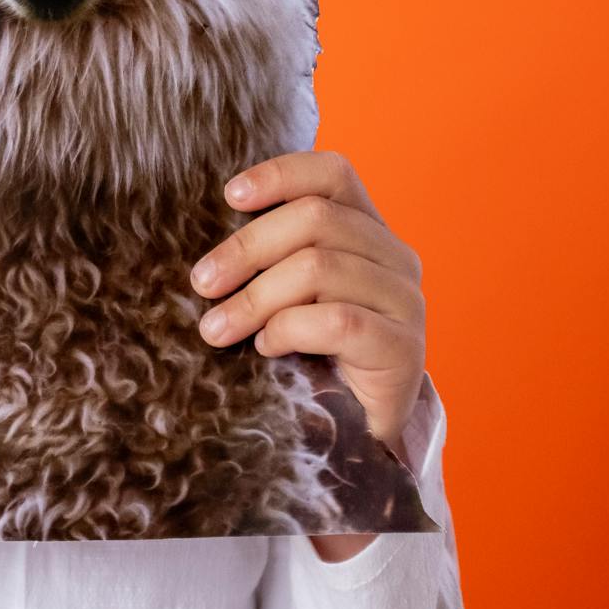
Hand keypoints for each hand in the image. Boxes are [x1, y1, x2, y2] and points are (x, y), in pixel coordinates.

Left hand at [189, 151, 425, 454]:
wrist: (354, 435)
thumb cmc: (309, 356)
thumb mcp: (288, 294)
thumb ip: (270, 257)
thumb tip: (202, 238)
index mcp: (369, 231)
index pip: (334, 174)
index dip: (281, 174)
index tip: (229, 196)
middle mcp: (396, 258)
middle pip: (315, 219)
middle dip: (246, 249)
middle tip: (202, 283)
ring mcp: (406, 302)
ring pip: (320, 267)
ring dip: (256, 297)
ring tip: (218, 328)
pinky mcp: (405, 350)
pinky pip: (338, 321)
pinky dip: (289, 330)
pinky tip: (266, 348)